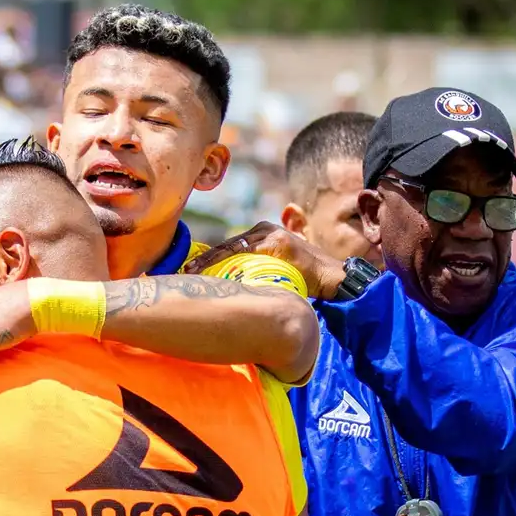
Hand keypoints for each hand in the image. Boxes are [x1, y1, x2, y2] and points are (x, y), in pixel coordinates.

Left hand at [185, 221, 346, 299]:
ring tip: (192, 272)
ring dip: (210, 260)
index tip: (189, 269)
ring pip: (233, 247)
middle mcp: (264, 230)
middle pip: (227, 245)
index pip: (230, 246)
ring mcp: (271, 234)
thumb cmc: (304, 280)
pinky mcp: (278, 242)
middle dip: (205, 259)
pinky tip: (214, 271)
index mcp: (262, 235)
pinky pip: (246, 252)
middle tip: (185, 270)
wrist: (331, 279)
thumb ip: (255, 270)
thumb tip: (232, 285)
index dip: (208, 258)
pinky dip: (228, 262)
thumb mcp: (275, 270)